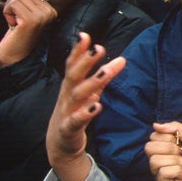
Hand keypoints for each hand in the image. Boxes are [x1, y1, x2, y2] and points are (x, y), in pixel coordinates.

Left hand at [0, 0, 57, 66]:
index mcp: (51, 10)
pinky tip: (13, 26)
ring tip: (15, 23)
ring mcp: (41, 16)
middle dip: (12, 4)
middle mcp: (49, 12)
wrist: (15, 57)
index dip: (18, 3)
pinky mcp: (30, 20)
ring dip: (9, 9)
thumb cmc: (18, 35)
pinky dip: (7, 14)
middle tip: (16, 20)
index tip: (21, 19)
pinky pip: (12, 4)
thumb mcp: (25, 14)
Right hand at [46, 32, 125, 180]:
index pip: (73, 65)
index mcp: (70, 86)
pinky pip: (76, 121)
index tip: (85, 35)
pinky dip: (86, 113)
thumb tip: (121, 59)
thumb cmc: (75, 114)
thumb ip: (102, 77)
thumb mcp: (88, 94)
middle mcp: (67, 96)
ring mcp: (66, 112)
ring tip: (105, 72)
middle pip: (74, 75)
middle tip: (98, 47)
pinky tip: (97, 105)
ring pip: (77, 95)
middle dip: (85, 61)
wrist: (59, 145)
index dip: (78, 51)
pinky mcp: (68, 129)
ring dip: (91, 82)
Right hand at [145, 122, 181, 180]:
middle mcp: (159, 161)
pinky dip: (177, 171)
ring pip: (155, 161)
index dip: (168, 138)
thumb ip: (174, 127)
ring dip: (176, 161)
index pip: (152, 137)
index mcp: (163, 148)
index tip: (181, 144)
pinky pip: (162, 173)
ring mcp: (159, 174)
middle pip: (149, 148)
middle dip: (170, 148)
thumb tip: (155, 125)